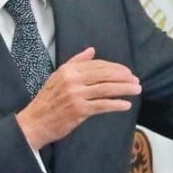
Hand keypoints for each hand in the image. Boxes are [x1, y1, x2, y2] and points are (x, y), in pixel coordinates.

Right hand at [15, 47, 140, 149]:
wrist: (35, 122)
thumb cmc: (48, 100)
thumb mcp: (58, 76)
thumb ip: (76, 62)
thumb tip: (92, 50)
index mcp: (68, 70)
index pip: (98, 65)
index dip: (116, 68)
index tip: (128, 72)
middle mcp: (72, 80)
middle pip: (105, 75)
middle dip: (124, 77)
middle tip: (136, 80)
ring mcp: (75, 95)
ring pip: (106, 89)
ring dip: (125, 89)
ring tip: (136, 90)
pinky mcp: (79, 110)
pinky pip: (103, 105)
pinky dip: (116, 104)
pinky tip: (126, 105)